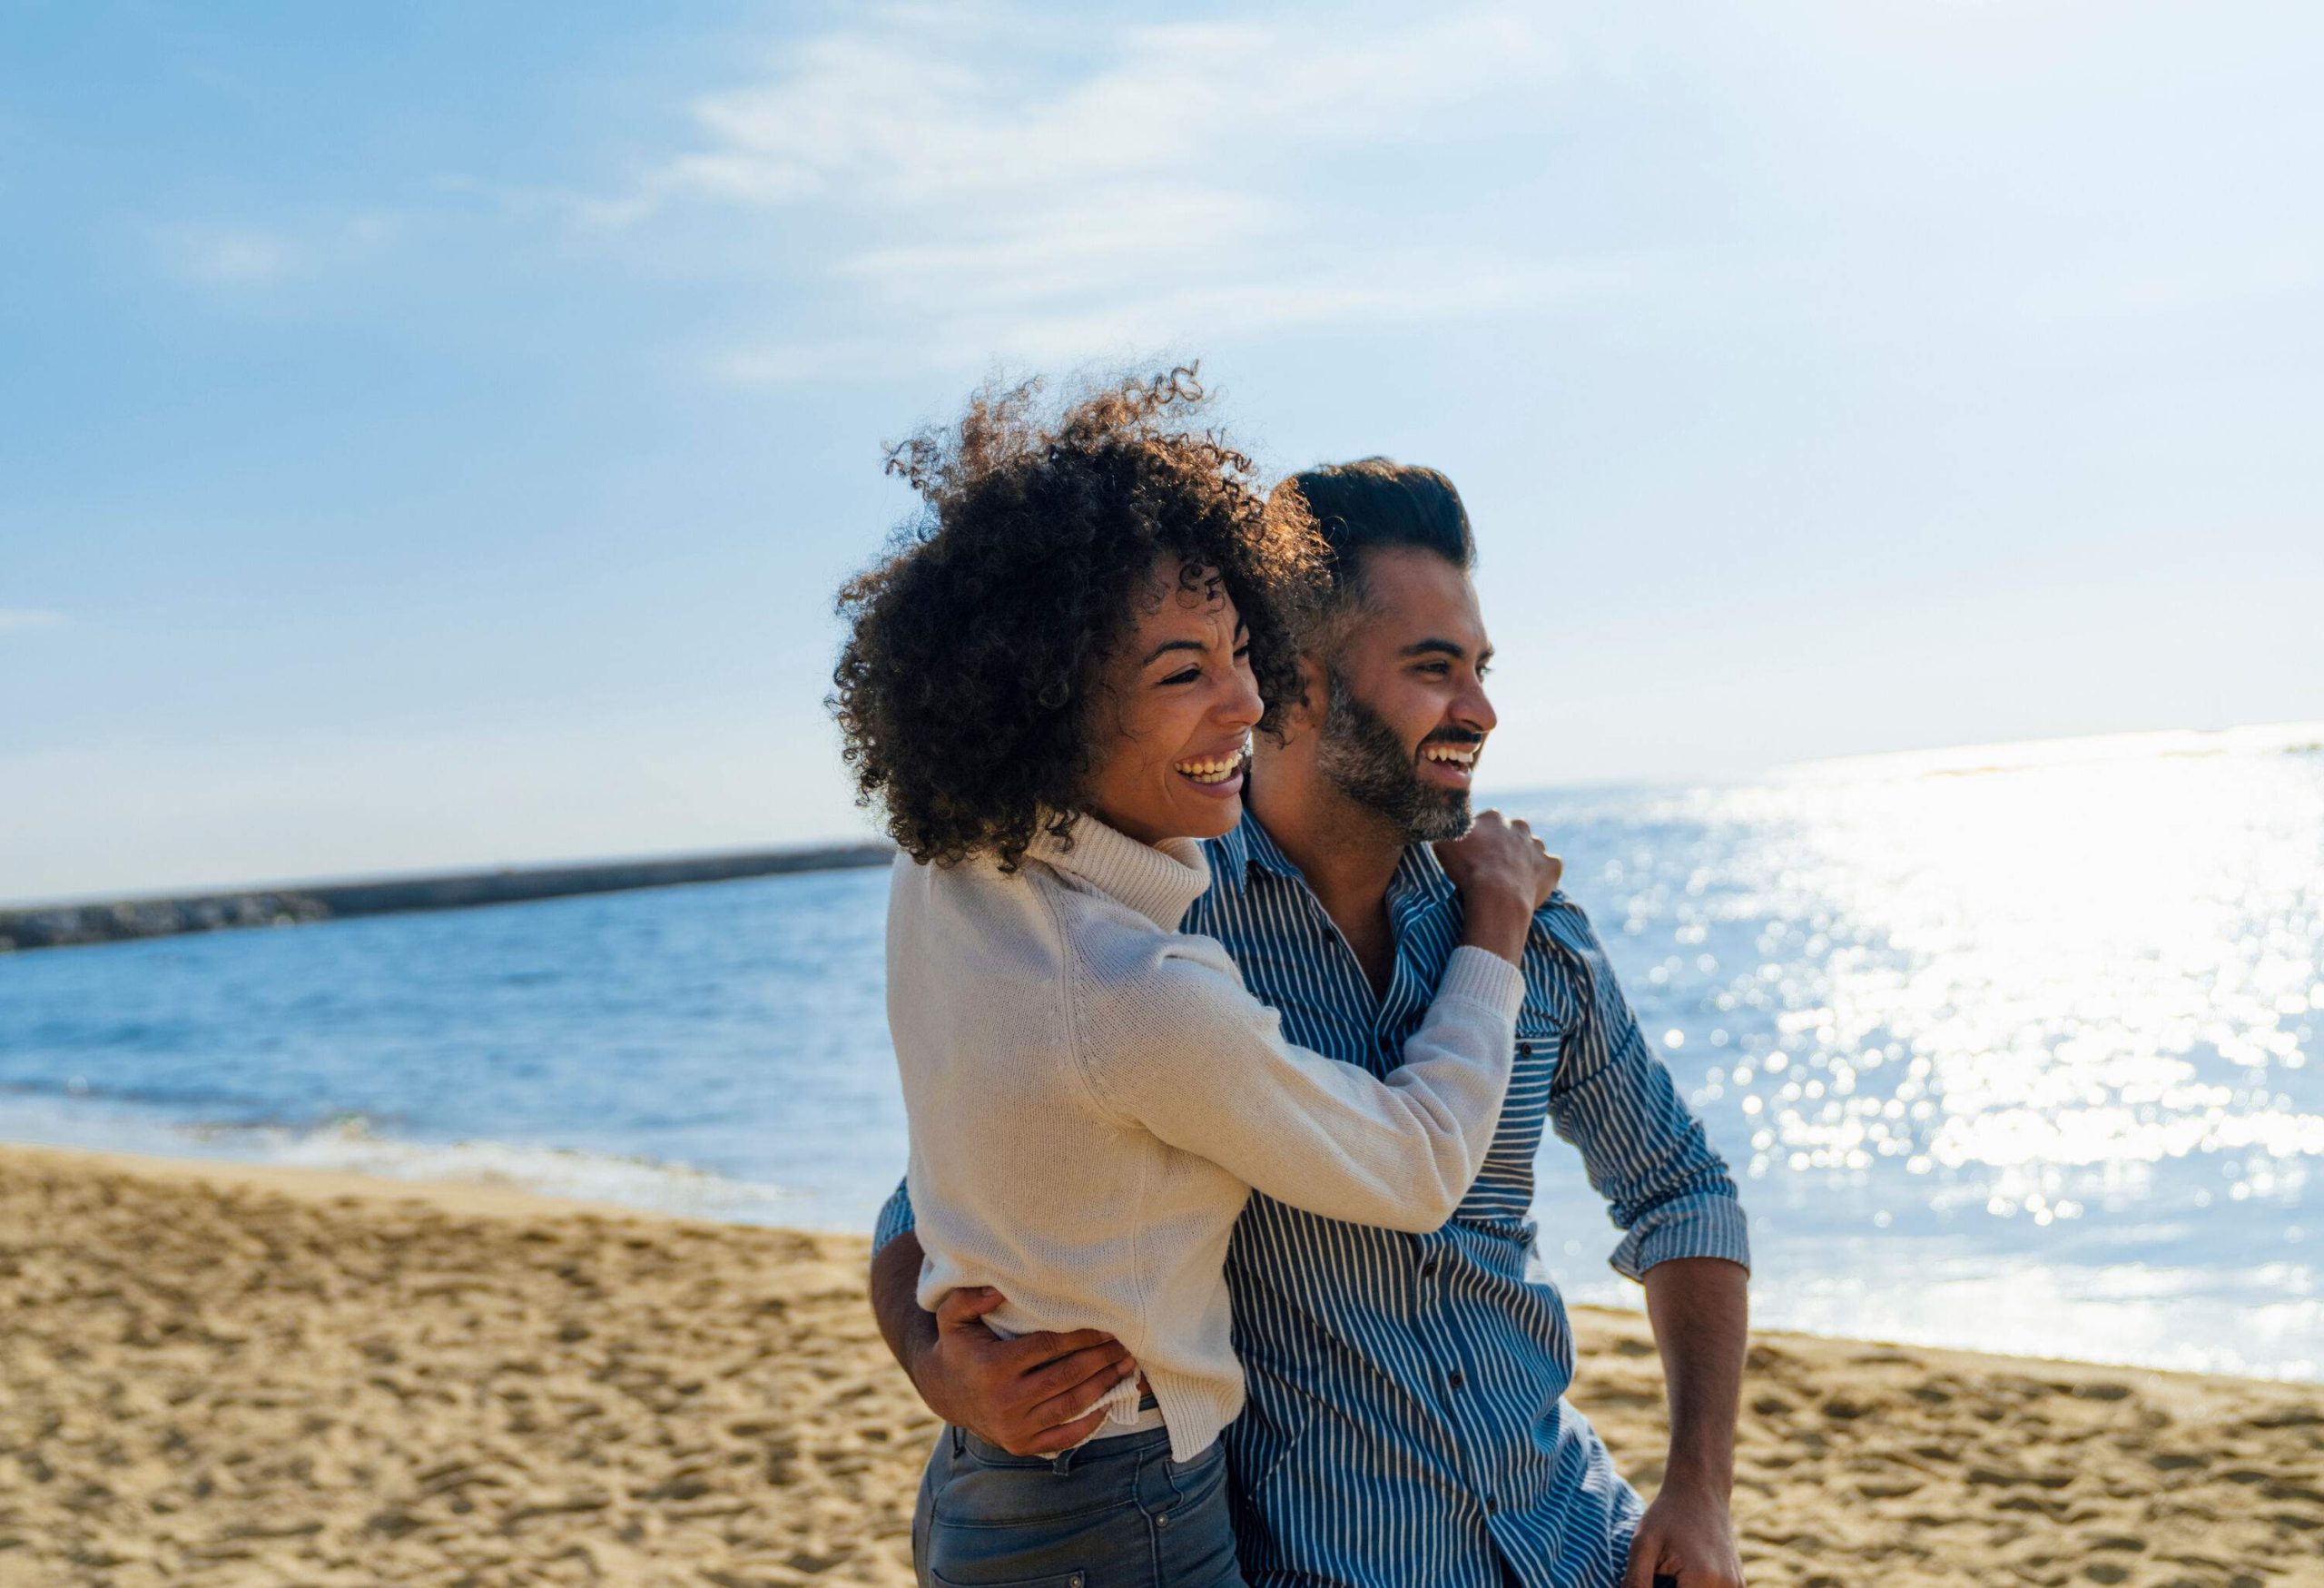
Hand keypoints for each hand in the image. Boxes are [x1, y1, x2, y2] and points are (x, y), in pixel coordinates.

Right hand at [905, 1286, 1140, 1455]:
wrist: (944, 1392)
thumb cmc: (958, 1345)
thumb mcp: (952, 1315)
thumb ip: (969, 1298)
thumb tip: (997, 1289)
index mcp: (993, 1367)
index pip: (1050, 1347)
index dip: (1082, 1336)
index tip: (1108, 1326)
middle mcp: (1005, 1400)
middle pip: (1067, 1375)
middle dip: (1101, 1358)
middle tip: (1125, 1344)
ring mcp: (1015, 1427)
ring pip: (1071, 1405)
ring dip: (1104, 1385)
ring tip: (1125, 1367)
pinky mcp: (1021, 1445)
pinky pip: (1065, 1437)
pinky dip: (1091, 1422)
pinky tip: (1109, 1401)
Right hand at [1435, 810, 1560, 912]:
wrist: (1497, 896)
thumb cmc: (1468, 869)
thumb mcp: (1442, 844)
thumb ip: (1446, 832)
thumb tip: (1443, 827)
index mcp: (1493, 818)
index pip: (1488, 820)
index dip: (1482, 837)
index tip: (1476, 852)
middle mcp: (1518, 827)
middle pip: (1513, 831)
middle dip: (1506, 843)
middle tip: (1494, 865)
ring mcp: (1538, 846)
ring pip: (1533, 847)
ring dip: (1525, 858)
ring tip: (1513, 878)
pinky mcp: (1552, 866)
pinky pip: (1551, 866)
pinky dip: (1544, 874)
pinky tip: (1532, 885)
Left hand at [1621, 1478, 1744, 1587]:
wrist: (1701, 1491)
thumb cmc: (1668, 1514)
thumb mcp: (1643, 1544)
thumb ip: (1636, 1581)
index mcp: (1701, 1579)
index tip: (1648, 1579)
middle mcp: (1725, 1587)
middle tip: (1661, 1573)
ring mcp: (1736, 1587)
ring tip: (1669, 1574)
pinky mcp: (1738, 1586)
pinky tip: (1681, 1577)